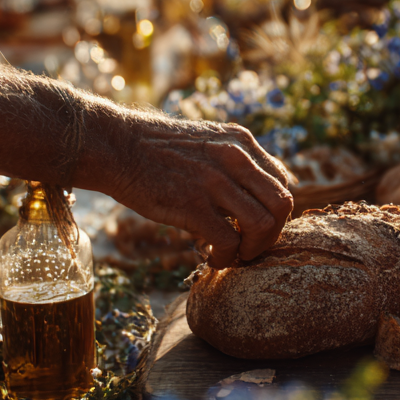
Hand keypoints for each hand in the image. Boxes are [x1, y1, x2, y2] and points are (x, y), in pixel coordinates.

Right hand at [88, 112, 294, 268]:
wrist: (116, 146)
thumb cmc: (157, 149)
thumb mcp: (207, 141)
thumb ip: (234, 161)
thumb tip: (253, 194)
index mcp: (242, 142)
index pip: (283, 180)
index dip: (275, 209)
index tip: (258, 225)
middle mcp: (236, 158)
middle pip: (282, 203)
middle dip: (273, 232)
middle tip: (252, 246)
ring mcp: (215, 182)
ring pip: (263, 224)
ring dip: (253, 248)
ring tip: (235, 254)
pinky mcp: (193, 205)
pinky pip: (229, 242)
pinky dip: (226, 257)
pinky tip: (212, 258)